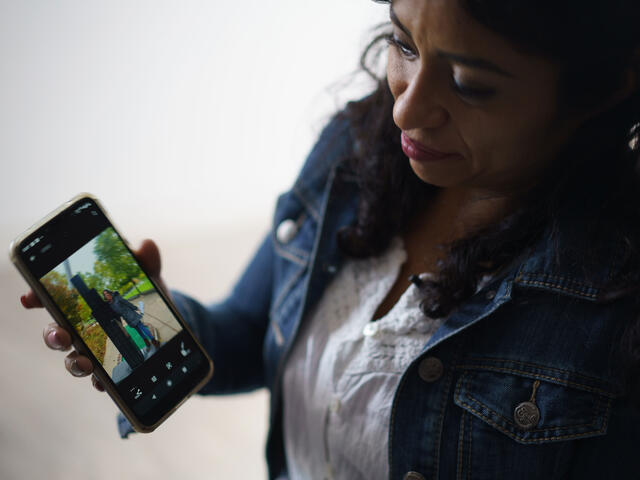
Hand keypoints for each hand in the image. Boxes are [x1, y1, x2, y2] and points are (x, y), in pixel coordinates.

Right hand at [21, 239, 166, 390]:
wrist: (166, 320)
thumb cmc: (147, 292)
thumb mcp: (147, 276)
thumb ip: (145, 261)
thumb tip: (145, 245)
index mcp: (85, 300)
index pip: (53, 298)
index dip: (36, 297)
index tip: (29, 299)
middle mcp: (82, 326)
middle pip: (56, 332)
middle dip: (52, 335)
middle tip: (61, 335)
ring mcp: (95, 348)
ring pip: (73, 358)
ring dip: (74, 363)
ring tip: (85, 363)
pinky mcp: (112, 366)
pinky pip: (99, 378)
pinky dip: (99, 381)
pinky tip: (103, 382)